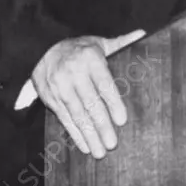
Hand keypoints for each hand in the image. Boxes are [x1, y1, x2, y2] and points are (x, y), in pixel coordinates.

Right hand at [31, 29, 144, 158]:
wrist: (41, 47)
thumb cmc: (78, 48)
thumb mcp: (98, 42)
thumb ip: (121, 42)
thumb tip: (143, 34)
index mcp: (89, 57)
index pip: (103, 83)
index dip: (113, 103)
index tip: (121, 120)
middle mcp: (72, 71)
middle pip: (90, 103)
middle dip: (101, 126)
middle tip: (112, 144)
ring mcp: (59, 85)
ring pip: (76, 114)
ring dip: (88, 134)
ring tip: (100, 151)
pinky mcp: (49, 96)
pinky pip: (64, 118)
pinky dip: (74, 133)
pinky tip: (84, 145)